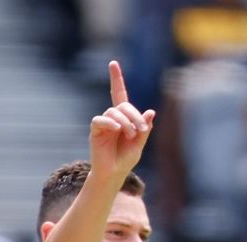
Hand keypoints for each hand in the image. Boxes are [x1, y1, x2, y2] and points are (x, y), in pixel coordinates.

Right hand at [89, 61, 154, 183]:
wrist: (114, 173)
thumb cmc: (126, 158)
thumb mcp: (140, 143)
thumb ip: (145, 128)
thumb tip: (150, 111)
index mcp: (124, 117)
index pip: (119, 94)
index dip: (116, 79)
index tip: (113, 63)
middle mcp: (112, 117)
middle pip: (123, 105)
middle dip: (134, 116)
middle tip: (140, 130)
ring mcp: (103, 123)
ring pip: (114, 112)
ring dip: (125, 122)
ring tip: (130, 135)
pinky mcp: (95, 131)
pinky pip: (100, 120)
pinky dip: (110, 123)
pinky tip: (117, 129)